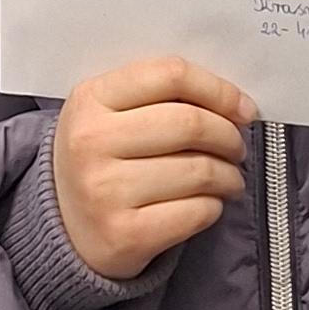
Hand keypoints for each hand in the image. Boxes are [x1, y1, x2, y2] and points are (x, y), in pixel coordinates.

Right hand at [50, 58, 251, 282]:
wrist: (66, 229)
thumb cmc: (103, 162)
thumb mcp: (110, 114)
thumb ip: (160, 96)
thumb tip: (237, 106)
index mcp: (90, 99)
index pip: (170, 75)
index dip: (219, 90)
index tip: (243, 109)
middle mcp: (91, 142)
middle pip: (190, 123)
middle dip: (229, 137)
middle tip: (236, 148)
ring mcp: (105, 191)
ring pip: (200, 170)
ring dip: (229, 176)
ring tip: (228, 179)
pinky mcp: (125, 234)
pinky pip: (197, 212)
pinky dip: (214, 206)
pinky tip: (207, 204)